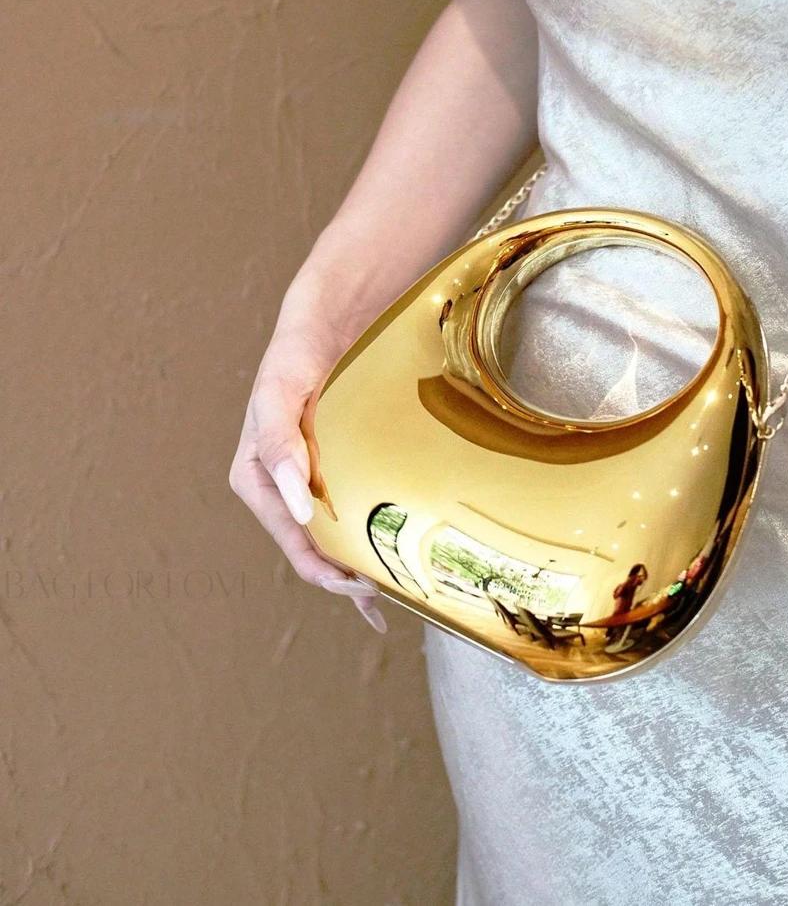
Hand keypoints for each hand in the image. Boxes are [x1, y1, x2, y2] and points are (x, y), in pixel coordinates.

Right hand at [229, 262, 386, 631]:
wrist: (329, 324)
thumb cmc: (294, 357)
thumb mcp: (278, 395)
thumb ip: (279, 446)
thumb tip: (293, 505)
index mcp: (258, 480)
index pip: (294, 543)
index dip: (327, 572)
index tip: (364, 585)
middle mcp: (282, 489)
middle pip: (315, 551)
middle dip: (349, 579)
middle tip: (393, 593)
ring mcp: (309, 482)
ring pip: (336, 539)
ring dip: (363, 567)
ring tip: (401, 589)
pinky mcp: (336, 471)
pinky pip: (352, 515)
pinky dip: (370, 541)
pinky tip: (395, 566)